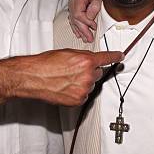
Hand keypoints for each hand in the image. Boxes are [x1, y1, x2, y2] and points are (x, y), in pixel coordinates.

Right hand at [0, 49, 123, 113]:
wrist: (32, 77)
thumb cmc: (46, 63)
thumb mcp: (68, 53)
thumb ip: (83, 56)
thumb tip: (92, 59)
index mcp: (86, 61)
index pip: (107, 58)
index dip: (115, 56)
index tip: (121, 56)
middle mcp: (88, 75)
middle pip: (98, 73)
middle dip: (90, 71)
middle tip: (74, 70)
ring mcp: (84, 89)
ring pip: (91, 84)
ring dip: (83, 81)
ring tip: (66, 79)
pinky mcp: (78, 100)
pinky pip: (84, 94)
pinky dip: (77, 91)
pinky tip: (65, 87)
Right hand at [68, 0, 100, 42]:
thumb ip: (95, 5)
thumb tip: (90, 17)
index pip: (78, 14)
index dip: (86, 22)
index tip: (94, 27)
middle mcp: (73, 2)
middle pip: (75, 19)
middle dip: (83, 30)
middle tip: (89, 38)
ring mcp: (73, 4)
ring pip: (73, 20)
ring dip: (79, 31)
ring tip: (85, 39)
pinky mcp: (75, 7)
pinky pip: (73, 18)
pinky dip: (76, 27)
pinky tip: (78, 33)